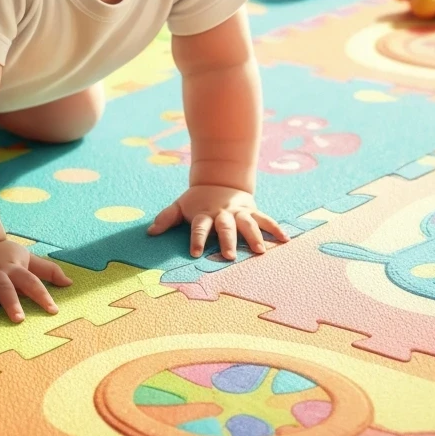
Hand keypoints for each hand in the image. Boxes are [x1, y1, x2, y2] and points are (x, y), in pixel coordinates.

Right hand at [0, 239, 72, 324]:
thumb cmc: (4, 256)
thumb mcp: (25, 259)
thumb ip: (47, 270)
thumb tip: (70, 282)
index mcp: (12, 268)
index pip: (31, 281)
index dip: (42, 294)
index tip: (53, 310)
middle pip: (3, 286)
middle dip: (10, 301)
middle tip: (18, 319)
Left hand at [147, 184, 290, 259]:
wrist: (219, 178)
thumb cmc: (197, 200)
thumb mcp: (180, 206)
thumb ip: (166, 218)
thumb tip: (149, 232)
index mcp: (204, 214)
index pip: (199, 227)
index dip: (197, 239)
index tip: (195, 253)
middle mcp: (223, 214)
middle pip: (225, 227)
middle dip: (227, 241)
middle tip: (229, 257)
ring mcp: (239, 212)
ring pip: (248, 223)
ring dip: (254, 237)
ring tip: (260, 252)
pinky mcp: (252, 211)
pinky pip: (266, 219)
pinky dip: (275, 229)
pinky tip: (285, 240)